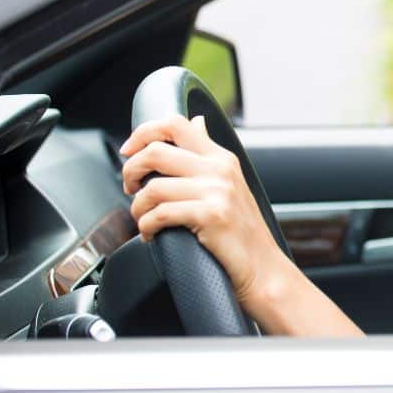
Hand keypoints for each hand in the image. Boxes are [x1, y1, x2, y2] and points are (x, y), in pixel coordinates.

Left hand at [120, 115, 291, 315]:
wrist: (263, 269)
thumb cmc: (241, 233)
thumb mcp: (229, 184)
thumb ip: (207, 155)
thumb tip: (196, 123)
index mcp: (222, 158)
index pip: (176, 124)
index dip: (144, 132)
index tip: (129, 150)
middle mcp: (220, 169)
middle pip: (156, 151)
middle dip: (130, 170)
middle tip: (130, 188)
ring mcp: (217, 191)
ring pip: (152, 187)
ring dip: (137, 208)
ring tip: (143, 219)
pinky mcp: (210, 215)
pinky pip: (159, 214)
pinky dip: (146, 228)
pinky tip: (151, 235)